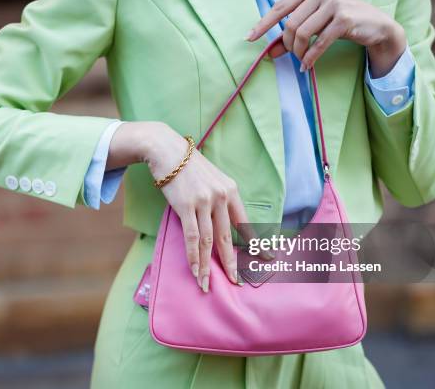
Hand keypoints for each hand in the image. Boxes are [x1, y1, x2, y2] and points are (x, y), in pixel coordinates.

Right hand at [107, 122, 249, 291]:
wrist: (167, 151)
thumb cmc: (189, 167)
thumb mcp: (213, 179)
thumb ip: (220, 199)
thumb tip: (223, 223)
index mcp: (231, 190)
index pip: (245, 223)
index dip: (255, 243)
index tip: (267, 259)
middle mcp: (221, 197)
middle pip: (227, 237)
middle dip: (231, 262)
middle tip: (236, 281)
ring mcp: (204, 202)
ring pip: (208, 242)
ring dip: (207, 266)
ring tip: (207, 283)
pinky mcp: (186, 206)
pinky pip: (192, 237)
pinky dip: (193, 256)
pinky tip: (195, 270)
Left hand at [246, 0, 406, 77]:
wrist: (376, 25)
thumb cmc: (341, 22)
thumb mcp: (315, 25)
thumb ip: (293, 35)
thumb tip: (271, 52)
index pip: (280, 7)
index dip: (263, 24)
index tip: (250, 38)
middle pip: (290, 24)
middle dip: (287, 44)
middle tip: (292, 55)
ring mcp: (334, 3)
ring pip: (302, 33)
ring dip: (298, 52)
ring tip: (302, 59)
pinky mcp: (344, 19)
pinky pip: (318, 43)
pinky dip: (310, 58)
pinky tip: (307, 65)